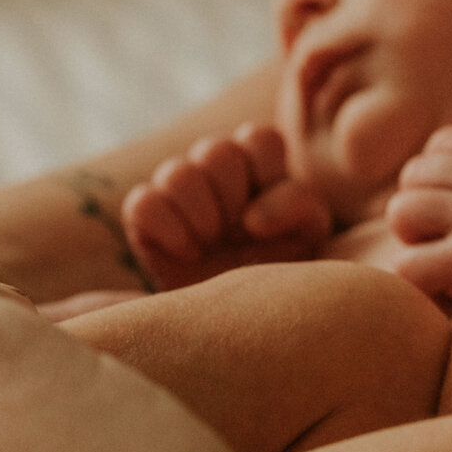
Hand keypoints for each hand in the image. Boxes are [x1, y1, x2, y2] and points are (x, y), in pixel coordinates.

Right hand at [121, 122, 332, 290]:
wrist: (239, 312)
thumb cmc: (277, 266)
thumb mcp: (308, 236)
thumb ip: (300, 205)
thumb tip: (252, 217)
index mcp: (257, 163)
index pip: (260, 139)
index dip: (267, 175)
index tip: (270, 215)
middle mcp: (215, 168)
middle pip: (218, 152)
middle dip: (234, 199)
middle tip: (240, 235)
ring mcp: (177, 188)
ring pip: (179, 174)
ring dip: (203, 217)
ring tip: (214, 245)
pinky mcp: (144, 214)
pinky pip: (143, 202)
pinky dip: (169, 231)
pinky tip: (189, 254)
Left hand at [384, 125, 451, 308]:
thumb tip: (422, 164)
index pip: (440, 145)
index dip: (441, 181)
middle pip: (414, 174)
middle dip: (423, 208)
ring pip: (401, 211)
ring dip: (415, 240)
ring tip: (450, 261)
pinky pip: (406, 264)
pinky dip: (417, 280)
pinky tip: (447, 288)